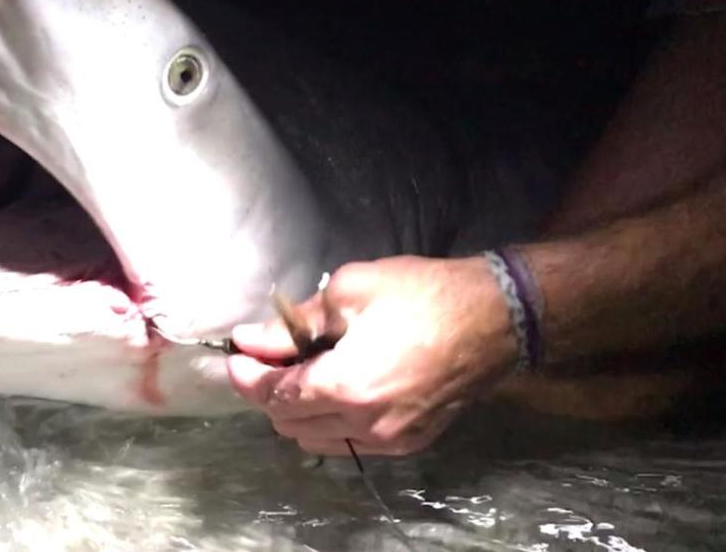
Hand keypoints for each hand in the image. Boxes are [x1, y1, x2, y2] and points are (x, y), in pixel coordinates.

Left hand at [227, 256, 518, 454]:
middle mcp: (364, 424)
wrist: (496, 318)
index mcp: (345, 386)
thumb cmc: (423, 295)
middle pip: (288, 423)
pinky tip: (336, 388)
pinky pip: (350, 443)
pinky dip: (329, 422)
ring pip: (316, 440)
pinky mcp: (410, 442)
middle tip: (269, 356)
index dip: (247, 376)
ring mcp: (389, 440)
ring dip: (297, 411)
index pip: (273, 395)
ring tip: (303, 371)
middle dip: (269, 391)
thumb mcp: (350, 291)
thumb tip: (252, 340)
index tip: (237, 355)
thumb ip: (294, 323)